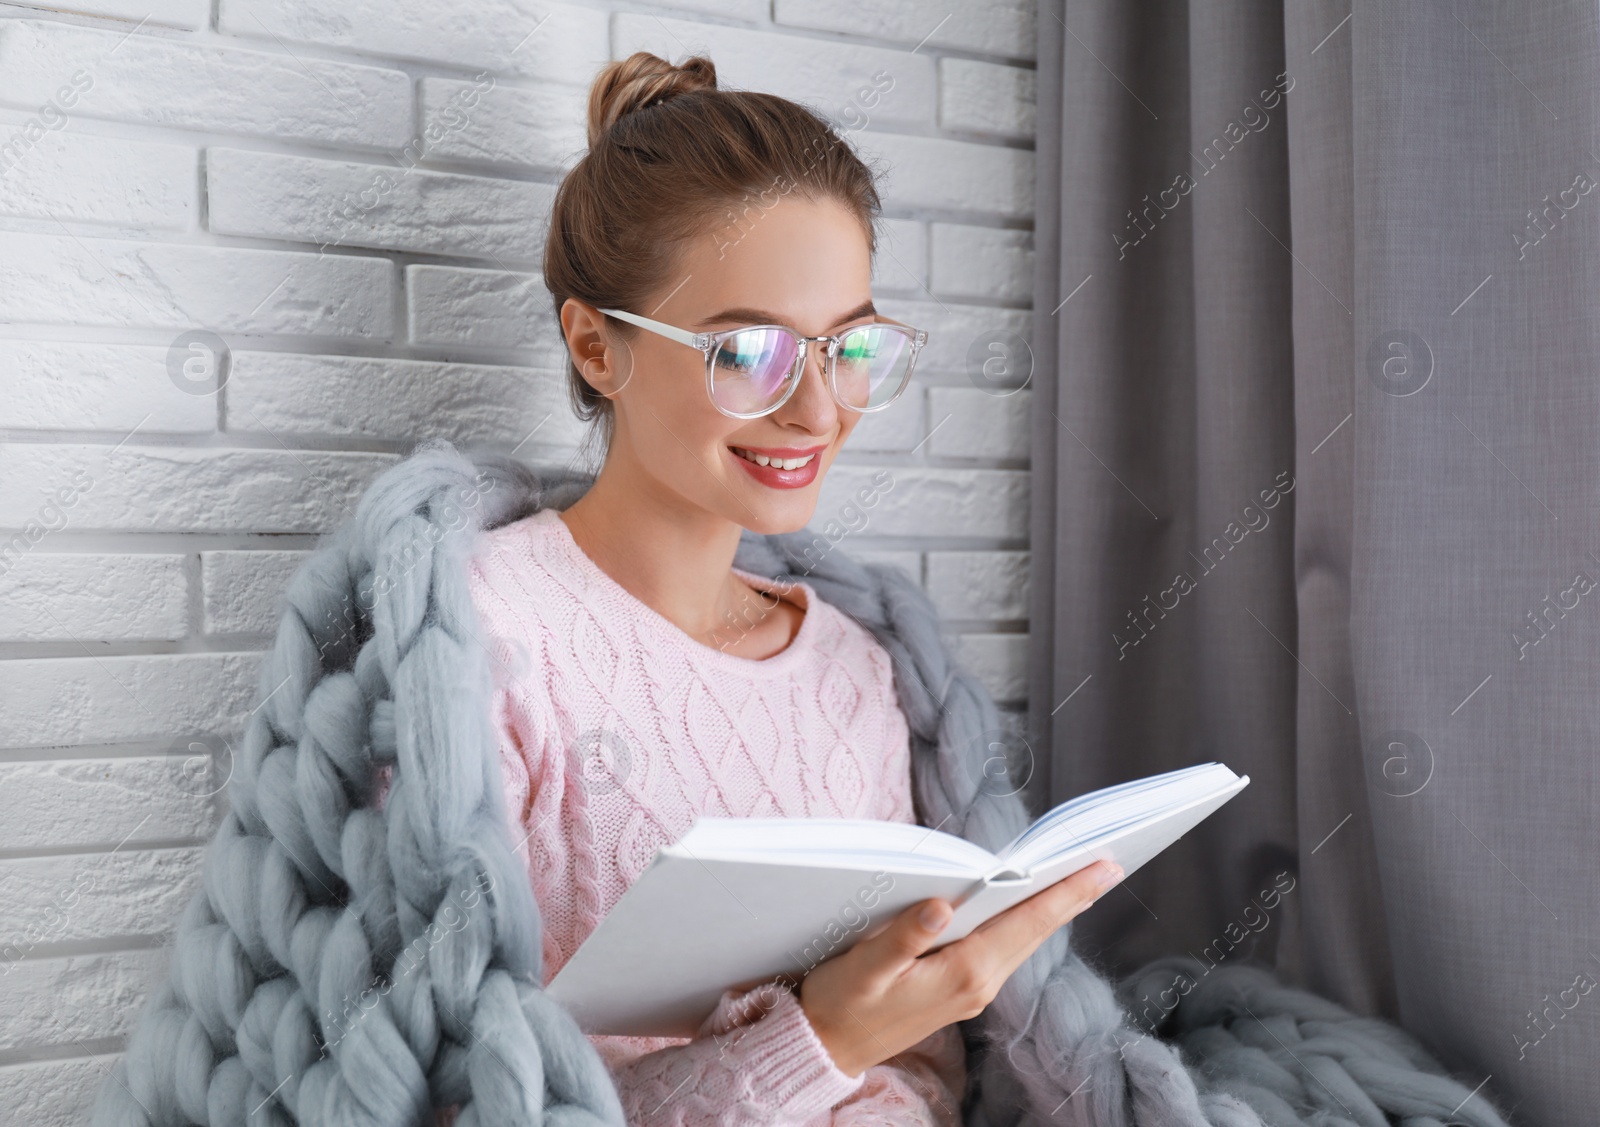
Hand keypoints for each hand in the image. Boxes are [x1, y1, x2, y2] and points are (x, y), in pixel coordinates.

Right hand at [798, 859, 1124, 1076]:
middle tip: (1111, 864)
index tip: (1103, 868)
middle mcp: (978, 983)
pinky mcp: (961, 989)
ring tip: (1082, 881)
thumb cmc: (841, 1004)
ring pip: (1024, 940)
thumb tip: (942, 904)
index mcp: (963, 973)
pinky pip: (1006, 949)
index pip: (1026, 922)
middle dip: (1073, 896)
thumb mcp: (864, 968)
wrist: (827, 1047)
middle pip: (1035, 931)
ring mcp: (972, 990)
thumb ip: (902, 936)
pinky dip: (1027, 923)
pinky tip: (1031, 910)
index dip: (1066, 892)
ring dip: (1054, 910)